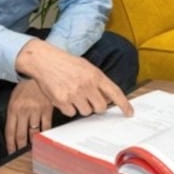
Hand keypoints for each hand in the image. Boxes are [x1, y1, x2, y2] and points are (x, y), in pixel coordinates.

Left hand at [5, 79, 52, 152]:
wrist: (38, 74)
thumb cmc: (26, 86)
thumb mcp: (15, 98)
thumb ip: (14, 113)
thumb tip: (14, 129)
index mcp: (13, 109)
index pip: (10, 132)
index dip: (10, 144)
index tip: (11, 151)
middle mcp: (24, 111)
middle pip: (21, 135)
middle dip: (21, 147)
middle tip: (21, 154)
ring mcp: (36, 111)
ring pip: (34, 132)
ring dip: (33, 143)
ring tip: (33, 149)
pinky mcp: (47, 109)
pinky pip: (46, 126)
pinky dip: (45, 134)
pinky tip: (44, 138)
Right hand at [15, 39, 133, 117]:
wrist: (44, 60)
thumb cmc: (66, 63)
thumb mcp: (86, 67)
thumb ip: (98, 81)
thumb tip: (108, 98)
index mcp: (95, 75)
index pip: (115, 92)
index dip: (124, 104)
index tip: (129, 113)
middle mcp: (87, 85)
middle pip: (101, 107)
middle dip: (97, 107)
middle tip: (89, 99)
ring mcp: (74, 94)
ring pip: (86, 112)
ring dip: (82, 107)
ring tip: (74, 94)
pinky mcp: (61, 101)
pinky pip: (71, 113)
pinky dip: (69, 108)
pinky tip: (64, 96)